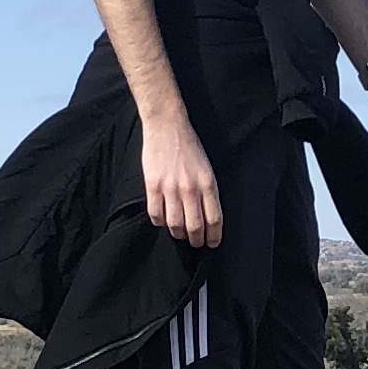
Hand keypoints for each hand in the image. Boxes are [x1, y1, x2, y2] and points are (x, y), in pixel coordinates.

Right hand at [141, 107, 223, 247]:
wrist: (167, 125)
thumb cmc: (189, 146)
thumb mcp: (207, 168)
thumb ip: (207, 191)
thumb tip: (206, 215)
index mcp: (208, 183)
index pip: (214, 219)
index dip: (213, 236)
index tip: (212, 243)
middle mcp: (190, 188)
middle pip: (195, 226)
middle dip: (196, 240)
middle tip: (195, 243)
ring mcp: (170, 187)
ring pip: (175, 224)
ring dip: (178, 234)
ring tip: (179, 234)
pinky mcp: (153, 185)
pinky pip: (156, 214)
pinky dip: (159, 223)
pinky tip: (162, 221)